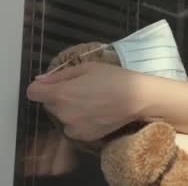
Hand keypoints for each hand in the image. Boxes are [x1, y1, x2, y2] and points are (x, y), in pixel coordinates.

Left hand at [26, 62, 151, 140]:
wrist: (138, 99)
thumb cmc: (115, 78)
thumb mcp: (88, 68)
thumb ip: (61, 75)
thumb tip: (41, 80)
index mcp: (62, 93)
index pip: (33, 92)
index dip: (42, 87)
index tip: (53, 85)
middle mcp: (63, 113)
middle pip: (49, 104)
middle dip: (60, 97)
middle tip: (82, 90)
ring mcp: (73, 127)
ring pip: (62, 116)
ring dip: (70, 110)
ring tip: (91, 102)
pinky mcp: (84, 137)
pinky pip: (73, 127)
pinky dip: (80, 121)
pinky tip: (96, 113)